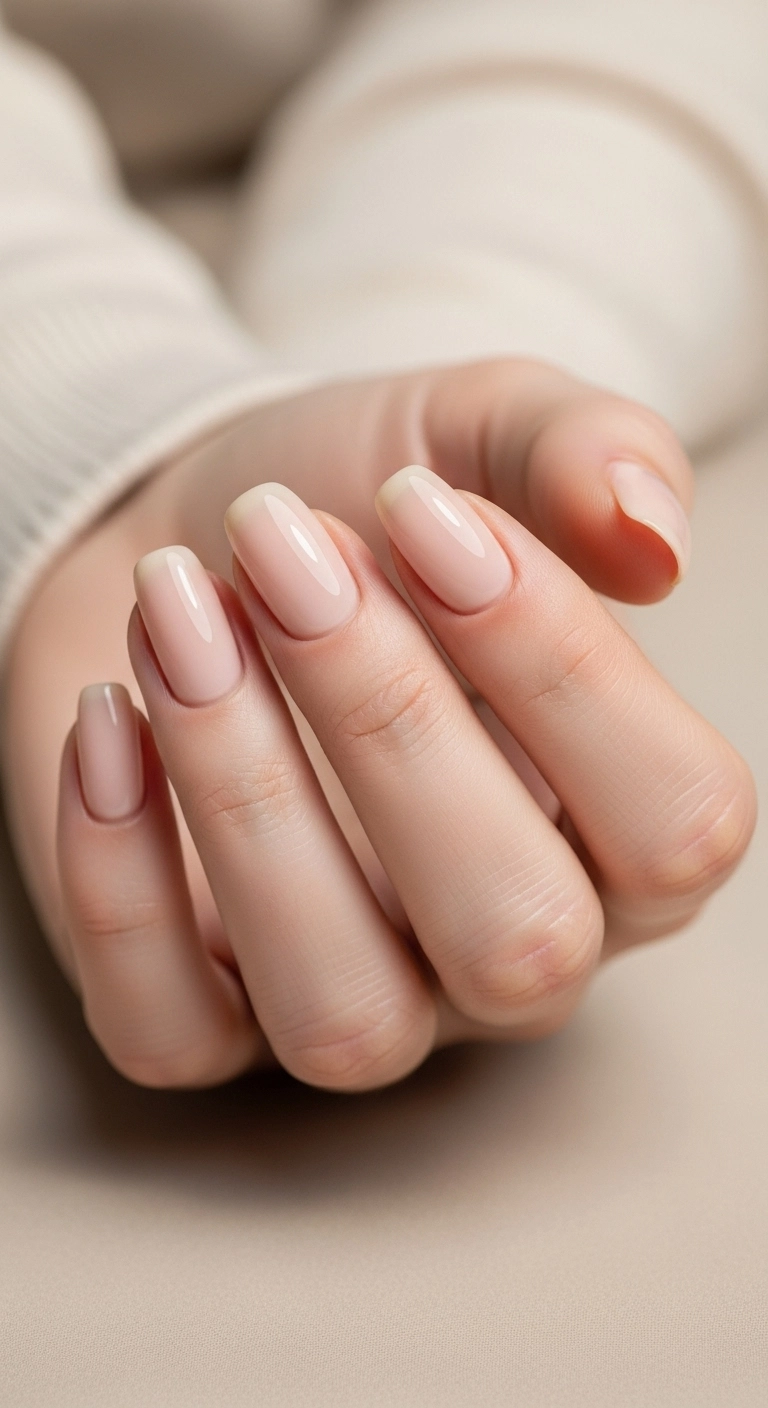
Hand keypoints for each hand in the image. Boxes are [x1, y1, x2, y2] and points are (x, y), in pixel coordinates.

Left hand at [56, 464, 754, 1089]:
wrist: (188, 529)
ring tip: (177, 611)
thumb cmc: (351, 501)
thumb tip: (651, 533)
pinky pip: (168, 1033)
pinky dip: (118, 881)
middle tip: (284, 552)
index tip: (423, 510)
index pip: (673, 822)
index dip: (562, 668)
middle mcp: (506, 944)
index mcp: (618, 827)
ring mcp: (358, 993)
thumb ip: (583, 455)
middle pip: (516, 937)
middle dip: (389, 722)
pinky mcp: (201, 1013)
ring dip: (245, 798)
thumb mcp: (473, 438)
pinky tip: (107, 714)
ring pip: (343, 1011)